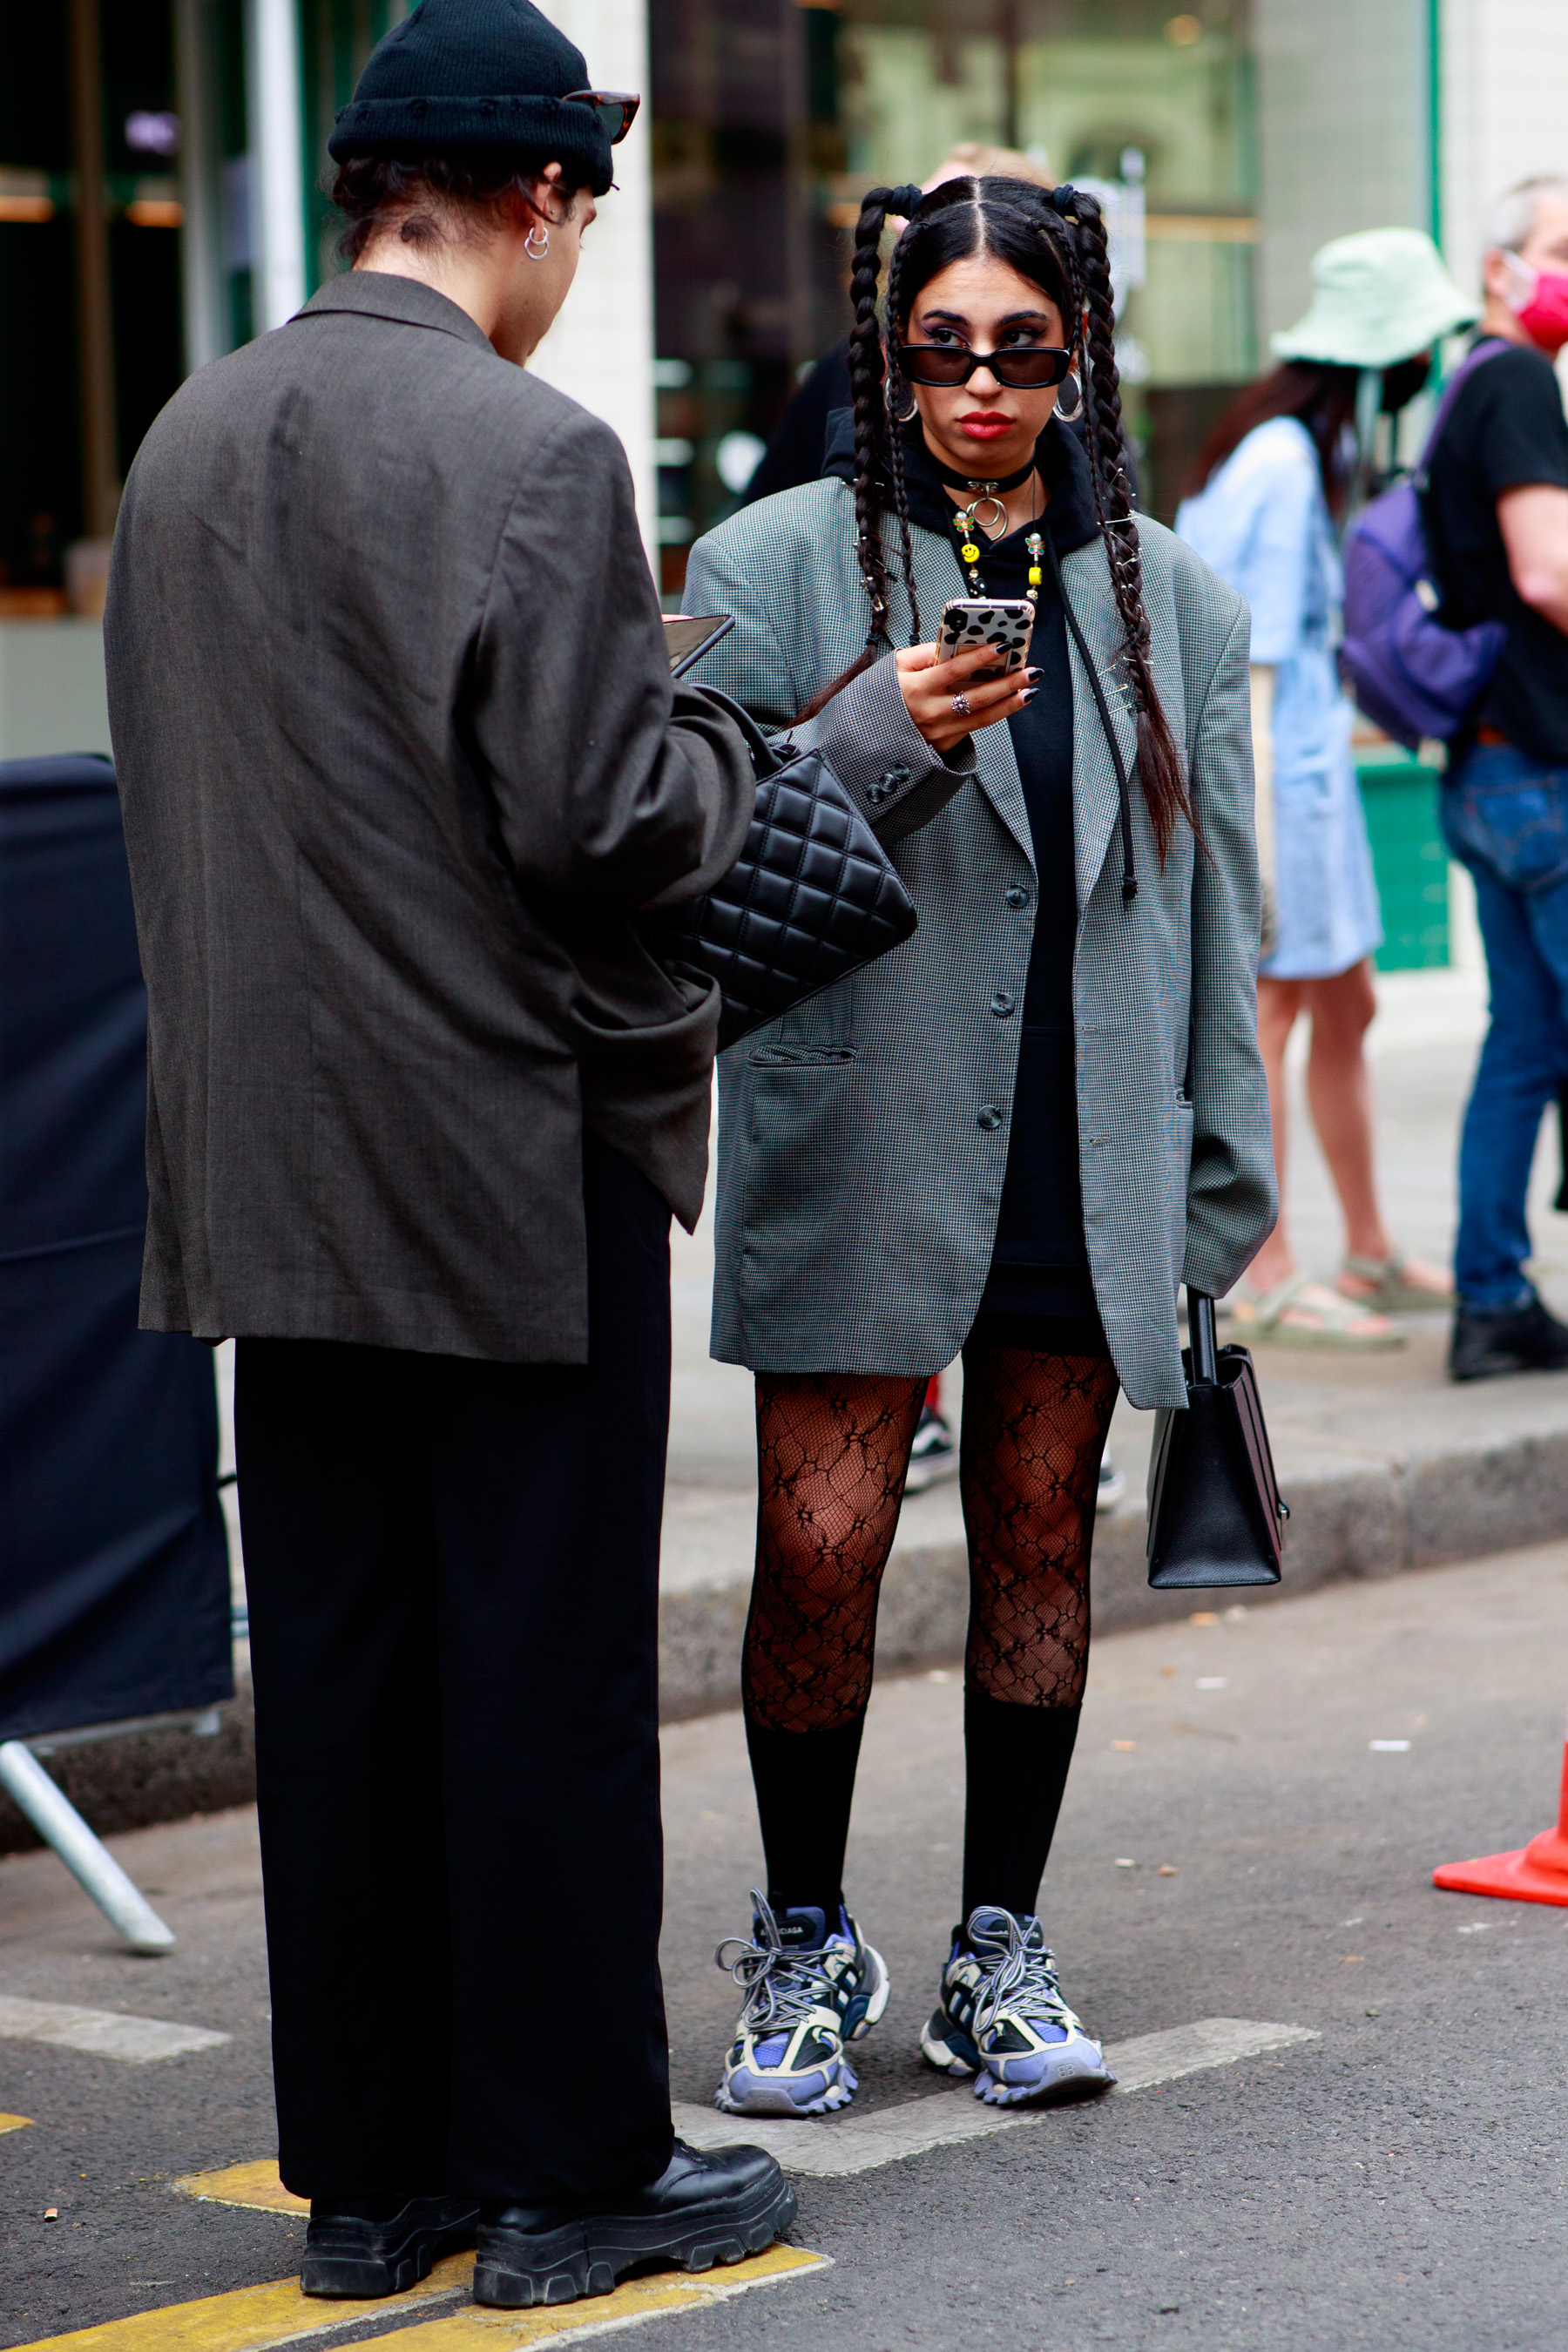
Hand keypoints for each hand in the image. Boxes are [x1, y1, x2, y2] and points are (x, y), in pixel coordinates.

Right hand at [895, 642, 1035, 751]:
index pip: (954, 670)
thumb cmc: (884, 696)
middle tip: (1030, 672)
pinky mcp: (944, 745)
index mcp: (916, 689)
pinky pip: (974, 727)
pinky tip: (1009, 704)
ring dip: (1009, 704)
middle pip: (977, 697)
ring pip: (982, 718)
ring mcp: (939, 732)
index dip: (980, 657)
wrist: (871, 736)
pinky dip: (994, 715)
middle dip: (1007, 683)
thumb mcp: (895, 668)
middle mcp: (930, 713)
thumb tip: (952, 645)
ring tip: (1029, 690)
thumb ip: (923, 654)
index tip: (1003, 646)